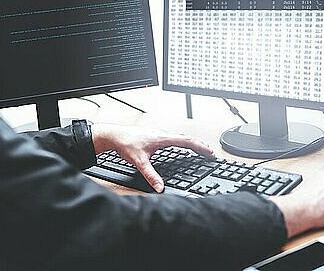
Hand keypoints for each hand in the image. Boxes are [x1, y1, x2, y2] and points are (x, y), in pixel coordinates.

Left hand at [91, 123, 214, 192]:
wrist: (113, 135)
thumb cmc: (125, 143)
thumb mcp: (139, 162)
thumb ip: (150, 176)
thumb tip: (160, 187)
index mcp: (162, 138)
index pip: (186, 141)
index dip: (200, 147)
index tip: (210, 152)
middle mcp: (162, 134)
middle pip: (186, 138)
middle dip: (199, 145)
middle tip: (209, 152)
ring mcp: (158, 134)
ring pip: (179, 137)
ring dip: (190, 142)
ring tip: (199, 149)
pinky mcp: (153, 136)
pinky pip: (172, 138)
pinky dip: (181, 142)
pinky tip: (179, 147)